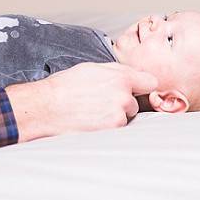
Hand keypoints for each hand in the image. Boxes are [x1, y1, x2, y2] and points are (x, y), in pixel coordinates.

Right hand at [4, 62, 157, 141]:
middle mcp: (124, 96)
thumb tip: (133, 71)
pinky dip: (107, 126)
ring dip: (115, 115)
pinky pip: (117, 129)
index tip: (137, 88)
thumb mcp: (92, 68)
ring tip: (94, 111)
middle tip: (101, 102)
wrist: (48, 107)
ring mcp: (119, 115)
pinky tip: (92, 120)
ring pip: (125, 116)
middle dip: (123, 103)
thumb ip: (117, 70)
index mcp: (121, 78)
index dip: (142, 85)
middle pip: (135, 102)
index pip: (150, 82)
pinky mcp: (112, 130)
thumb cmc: (65, 87)